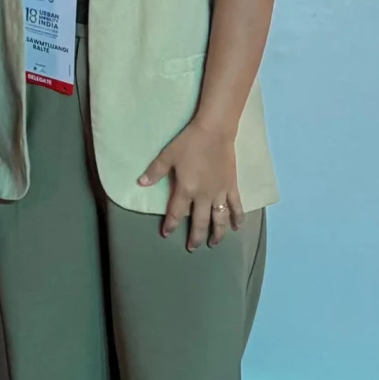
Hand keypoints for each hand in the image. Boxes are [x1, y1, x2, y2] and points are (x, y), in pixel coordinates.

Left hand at [140, 119, 241, 249]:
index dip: (171, 224)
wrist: (214, 131)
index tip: (167, 234)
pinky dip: (237, 218)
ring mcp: (220, 192)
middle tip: (192, 247)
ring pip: (219, 219)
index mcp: (186, 189)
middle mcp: (204, 195)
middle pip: (199, 221)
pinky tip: (237, 228)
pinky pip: (236, 206)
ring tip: (213, 244)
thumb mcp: (167, 155)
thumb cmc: (189, 142)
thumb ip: (155, 172)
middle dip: (195, 236)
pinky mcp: (232, 186)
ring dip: (217, 233)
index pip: (176, 212)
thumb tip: (140, 183)